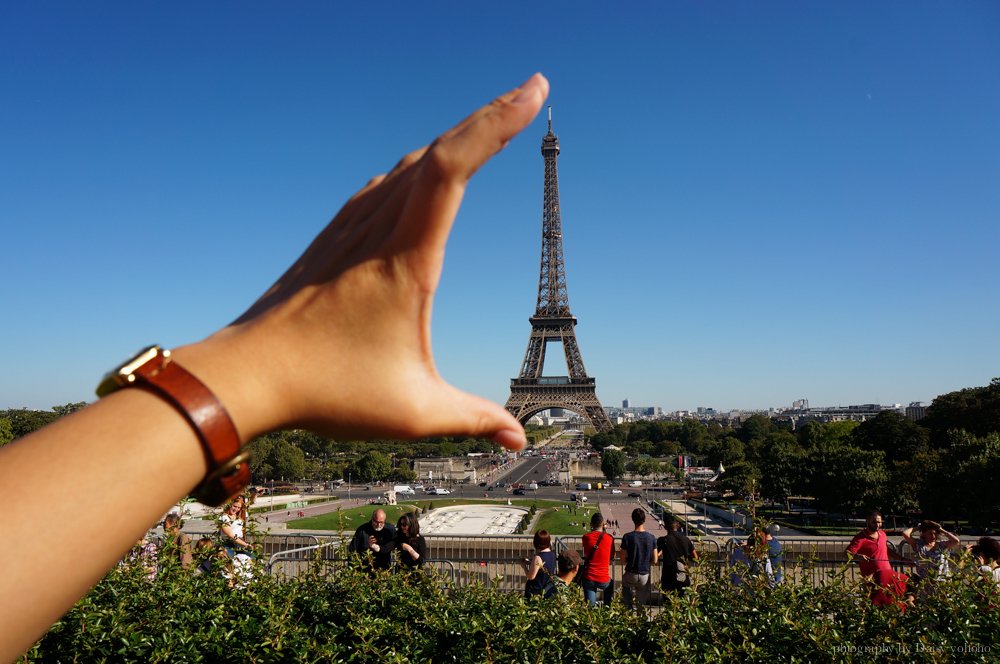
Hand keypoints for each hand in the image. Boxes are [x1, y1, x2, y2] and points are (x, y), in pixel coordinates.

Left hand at [174, 75, 548, 449]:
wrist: (247, 375)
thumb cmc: (326, 390)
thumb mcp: (412, 410)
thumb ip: (473, 418)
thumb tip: (520, 441)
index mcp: (406, 258)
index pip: (454, 167)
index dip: (495, 123)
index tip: (533, 92)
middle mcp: (378, 229)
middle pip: (438, 150)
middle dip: (490, 116)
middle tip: (531, 92)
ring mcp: (351, 227)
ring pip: (410, 164)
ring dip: (454, 138)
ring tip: (490, 124)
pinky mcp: (333, 237)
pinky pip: (384, 184)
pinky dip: (417, 166)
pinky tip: (421, 171)